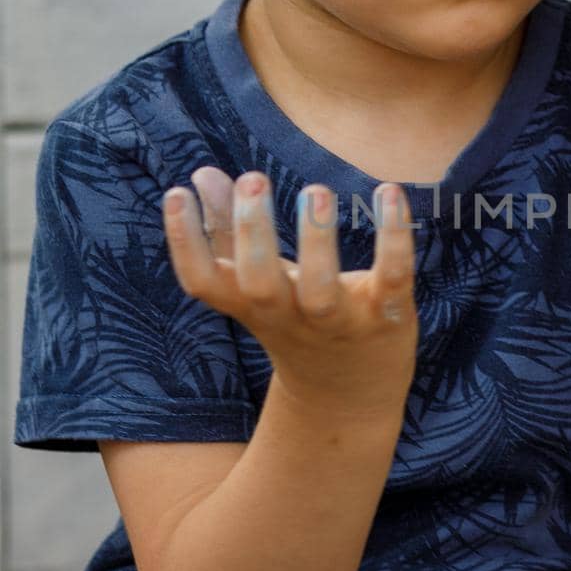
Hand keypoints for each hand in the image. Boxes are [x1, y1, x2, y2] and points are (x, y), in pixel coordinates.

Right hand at [162, 168, 417, 420]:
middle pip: (260, 285)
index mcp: (250, 306)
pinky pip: (392, 277)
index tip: (176, 194)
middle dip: (253, 233)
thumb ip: (228, 232)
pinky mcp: (388, 315)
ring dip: (317, 240)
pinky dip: (393, 238)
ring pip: (322, 290)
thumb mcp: (258, 283)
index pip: (203, 282)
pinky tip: (388, 191)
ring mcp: (339, 321)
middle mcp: (290, 317)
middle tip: (253, 179)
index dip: (184, 243)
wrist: (350, 396)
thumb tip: (202, 174)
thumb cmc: (296, 321)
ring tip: (316, 191)